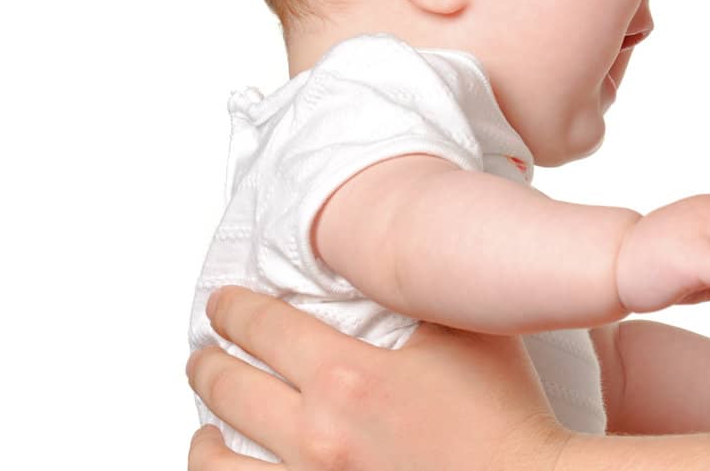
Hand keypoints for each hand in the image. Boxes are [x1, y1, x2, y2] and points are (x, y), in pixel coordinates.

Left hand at [186, 286, 566, 469]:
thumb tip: (396, 259)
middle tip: (203, 354)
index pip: (261, 326)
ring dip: (204, 437)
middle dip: (207, 364)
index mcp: (348, 376)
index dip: (233, 310)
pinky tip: (236, 470)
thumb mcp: (470, 334)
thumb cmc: (507, 417)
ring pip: (216, 463)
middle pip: (227, 388)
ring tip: (206, 429)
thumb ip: (422, 297)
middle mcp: (316, 436)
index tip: (223, 303)